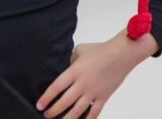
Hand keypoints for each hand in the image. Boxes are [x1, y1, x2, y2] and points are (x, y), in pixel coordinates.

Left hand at [36, 32, 157, 117]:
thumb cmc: (100, 50)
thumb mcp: (80, 51)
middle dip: (54, 110)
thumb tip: (66, 69)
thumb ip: (71, 61)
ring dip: (67, 118)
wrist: (122, 54)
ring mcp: (94, 92)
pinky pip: (95, 112)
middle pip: (65, 101)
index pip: (56, 87)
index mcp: (75, 71)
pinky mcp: (104, 97)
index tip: (39, 105)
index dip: (46, 98)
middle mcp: (82, 83)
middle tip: (46, 115)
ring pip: (78, 110)